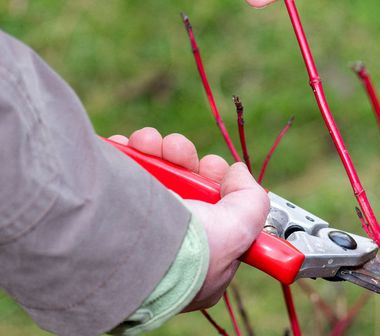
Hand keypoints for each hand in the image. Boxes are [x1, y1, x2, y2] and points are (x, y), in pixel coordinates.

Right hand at [109, 128, 269, 309]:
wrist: (129, 259)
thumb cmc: (190, 252)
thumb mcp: (241, 227)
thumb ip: (252, 200)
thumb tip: (238, 174)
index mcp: (203, 258)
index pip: (214, 211)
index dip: (213, 180)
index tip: (209, 165)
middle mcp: (171, 247)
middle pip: (183, 190)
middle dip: (181, 160)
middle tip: (175, 147)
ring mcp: (138, 234)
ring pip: (150, 180)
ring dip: (152, 152)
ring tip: (145, 141)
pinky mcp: (107, 219)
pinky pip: (118, 180)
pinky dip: (122, 158)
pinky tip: (123, 147)